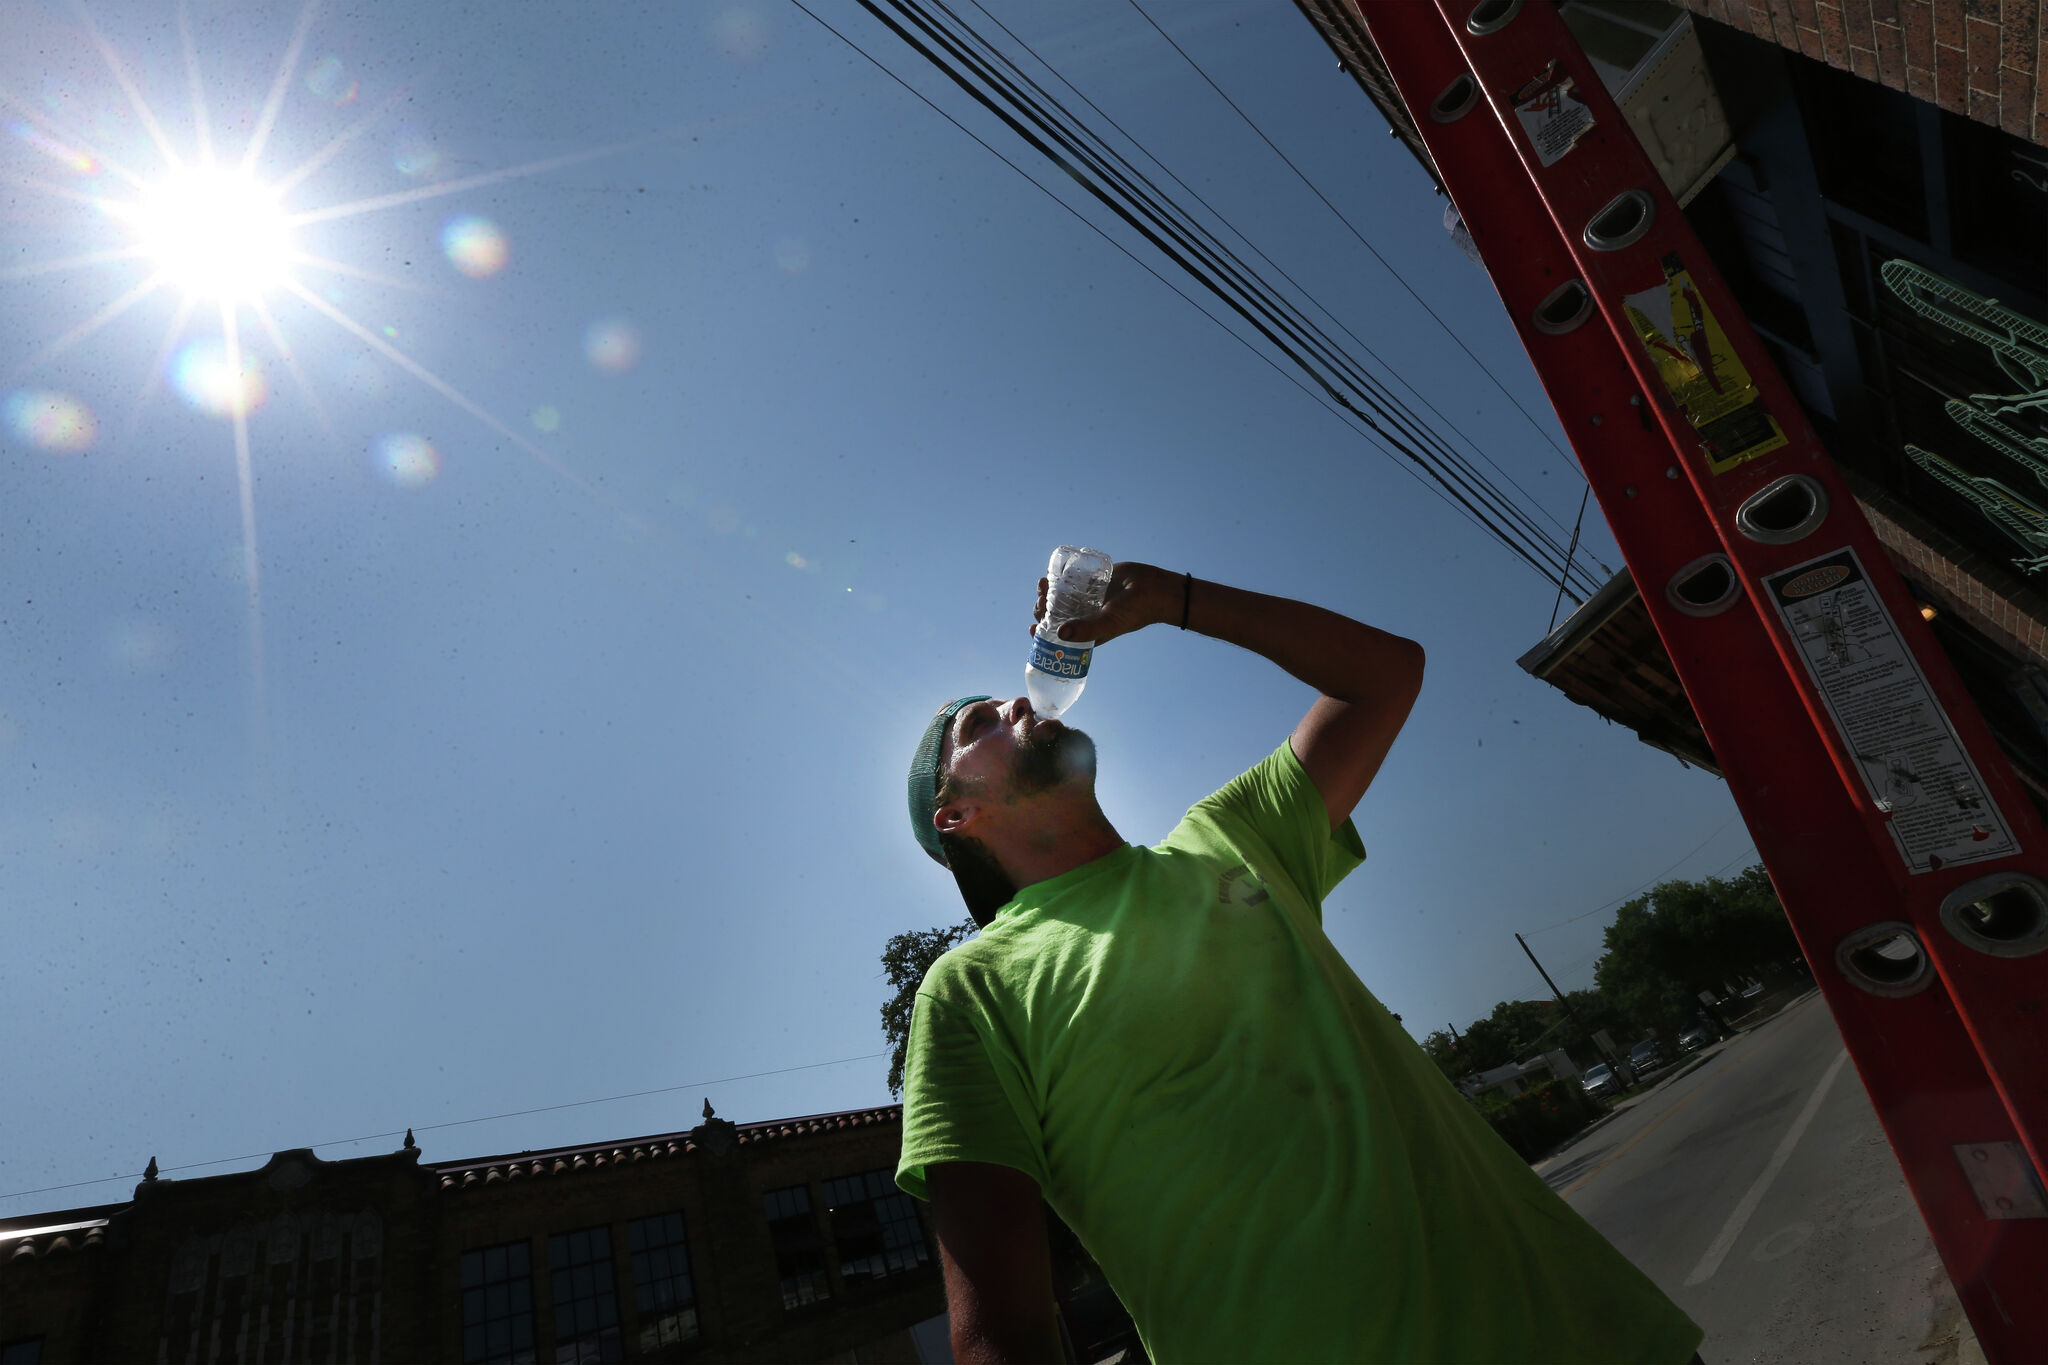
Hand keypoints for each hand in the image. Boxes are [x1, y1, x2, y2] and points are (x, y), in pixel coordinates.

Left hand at [1033, 561, 1179, 645]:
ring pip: (1059, 598)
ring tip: (1043, 586)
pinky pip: (1069, 581)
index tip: (1032, 627)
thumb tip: (1059, 634)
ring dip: (1047, 593)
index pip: (1058, 638)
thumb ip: (1086, 630)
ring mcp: (1086, 598)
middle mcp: (1084, 616)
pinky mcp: (1091, 582)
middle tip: (1041, 601)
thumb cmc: (1135, 612)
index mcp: (1086, 633)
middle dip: (1042, 610)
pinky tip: (1050, 575)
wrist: (1154, 588)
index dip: (1042, 634)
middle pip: (1055, 615)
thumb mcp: (1109, 623)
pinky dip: (1058, 579)